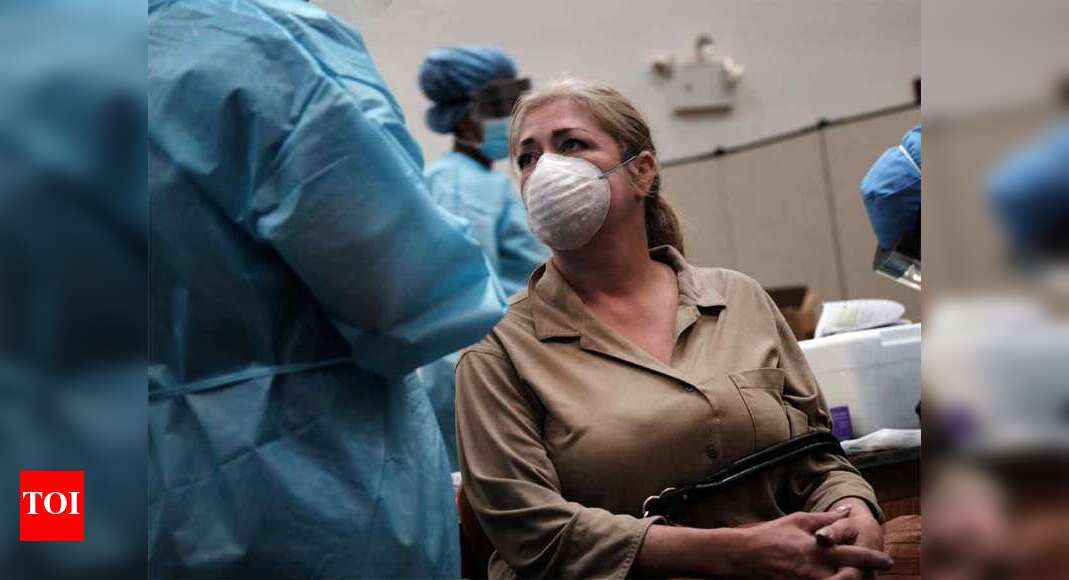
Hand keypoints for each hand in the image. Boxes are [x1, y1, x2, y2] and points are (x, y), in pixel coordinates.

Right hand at [730, 506, 893, 578]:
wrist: (743, 555)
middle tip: (877, 577)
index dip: (874, 558)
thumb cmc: (770, 535)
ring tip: (860, 579)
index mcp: (819, 549)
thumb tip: (846, 510)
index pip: (855, 555)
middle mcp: (817, 569)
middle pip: (852, 578)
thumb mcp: (797, 520)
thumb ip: (824, 518)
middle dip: (867, 577)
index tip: (888, 560)